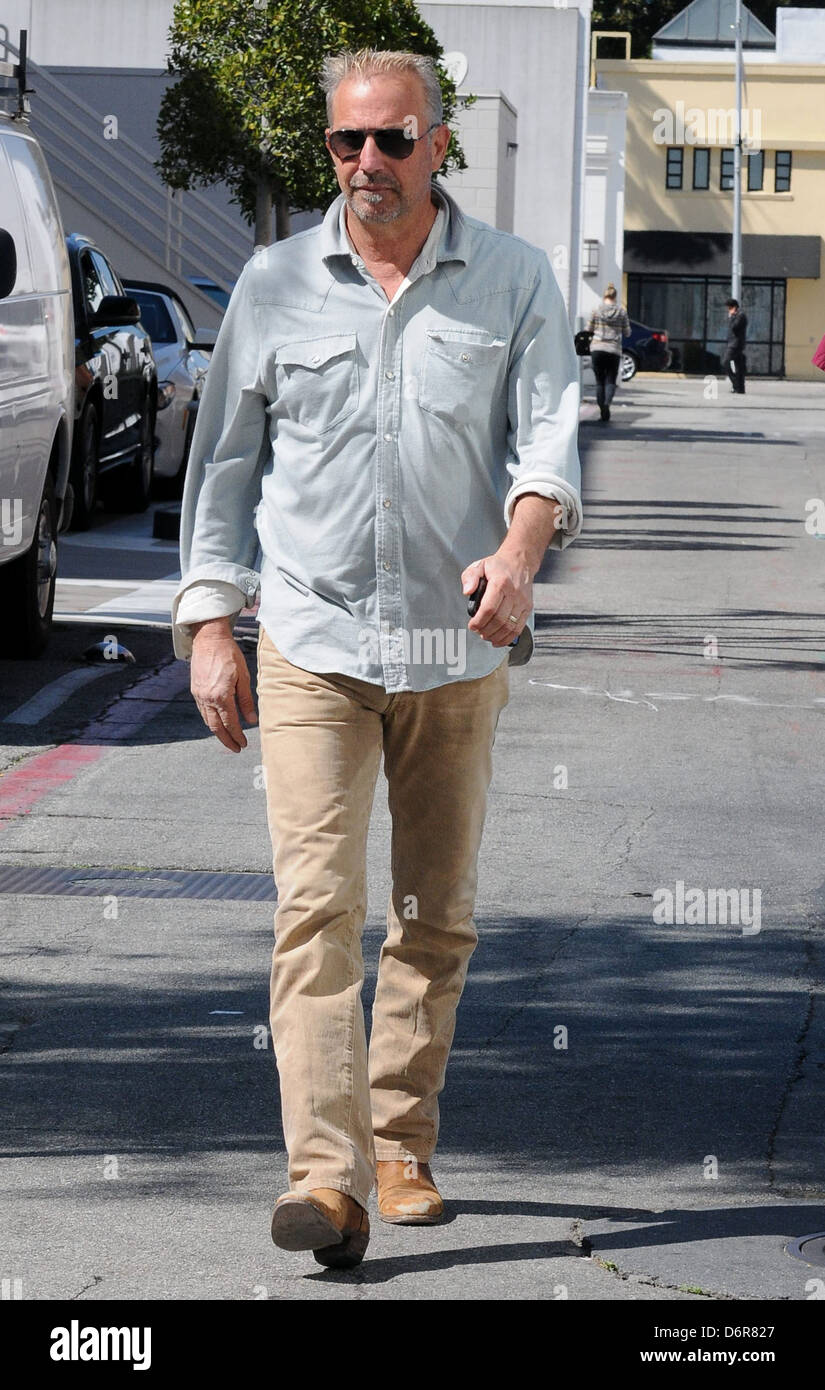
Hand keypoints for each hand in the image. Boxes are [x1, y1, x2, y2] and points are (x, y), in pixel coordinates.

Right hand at [190, 618, 257, 752]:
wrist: (209, 639)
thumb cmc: (229, 654)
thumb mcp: (243, 677)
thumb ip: (246, 700)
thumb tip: (251, 720)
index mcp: (221, 695)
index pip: (230, 723)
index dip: (237, 736)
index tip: (243, 744)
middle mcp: (207, 698)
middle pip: (216, 727)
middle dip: (226, 740)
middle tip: (236, 748)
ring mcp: (199, 694)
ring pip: (207, 720)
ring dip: (217, 732)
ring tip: (228, 739)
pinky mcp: (195, 690)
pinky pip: (202, 711)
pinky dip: (210, 720)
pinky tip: (218, 722)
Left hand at [461, 551, 532, 647]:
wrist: (520, 562)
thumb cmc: (499, 566)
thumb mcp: (479, 565)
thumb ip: (469, 577)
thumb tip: (467, 591)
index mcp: (500, 583)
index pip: (489, 608)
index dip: (479, 621)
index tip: (472, 625)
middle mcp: (514, 593)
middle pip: (499, 620)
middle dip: (486, 630)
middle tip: (478, 631)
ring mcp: (522, 602)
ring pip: (509, 626)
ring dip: (496, 636)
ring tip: (486, 636)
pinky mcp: (527, 608)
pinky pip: (519, 628)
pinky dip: (508, 638)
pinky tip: (498, 640)